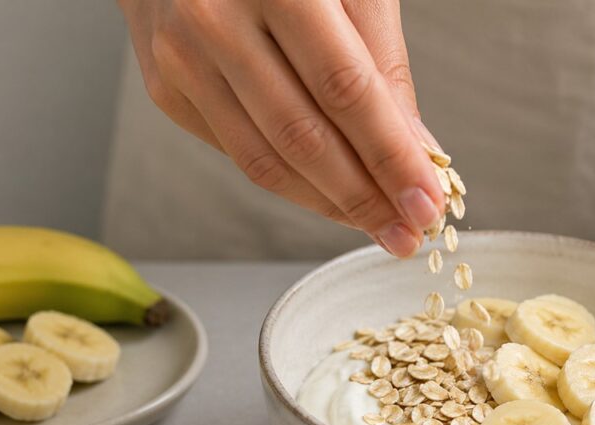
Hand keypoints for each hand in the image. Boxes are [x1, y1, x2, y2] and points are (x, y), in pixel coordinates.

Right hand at [118, 0, 444, 256]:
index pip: (345, 91)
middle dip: (365, 198)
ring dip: (330, 204)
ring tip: (377, 224)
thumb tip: (419, 152)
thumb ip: (384, 65)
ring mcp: (181, 58)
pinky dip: (293, 184)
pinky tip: (330, 195)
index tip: (427, 202)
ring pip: (265, 161)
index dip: (390, 156)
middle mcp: (215, 19)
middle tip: (408, 233)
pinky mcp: (167, 89)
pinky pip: (240, 154)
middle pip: (303, 137)